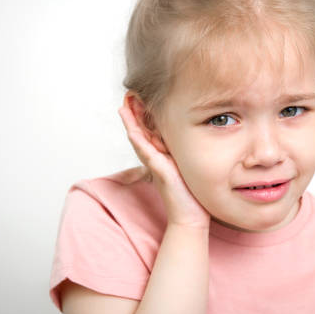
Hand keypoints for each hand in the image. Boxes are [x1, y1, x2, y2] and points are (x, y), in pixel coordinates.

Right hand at [118, 96, 210, 228]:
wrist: (191, 217)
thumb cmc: (191, 194)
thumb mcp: (187, 167)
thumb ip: (183, 154)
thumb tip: (191, 139)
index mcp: (162, 156)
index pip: (149, 132)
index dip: (142, 116)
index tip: (138, 99)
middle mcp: (156, 160)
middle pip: (140, 133)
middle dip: (133, 115)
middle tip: (127, 96)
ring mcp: (156, 166)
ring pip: (140, 141)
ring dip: (130, 124)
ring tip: (123, 108)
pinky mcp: (160, 173)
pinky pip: (148, 155)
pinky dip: (139, 143)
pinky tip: (133, 132)